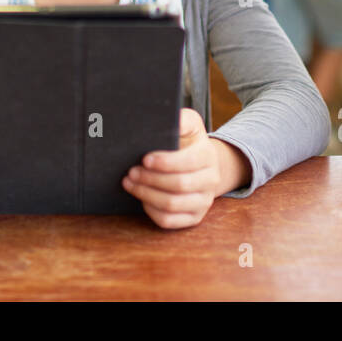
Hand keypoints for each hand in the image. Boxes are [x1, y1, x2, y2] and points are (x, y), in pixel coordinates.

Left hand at [122, 108, 248, 229]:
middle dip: (150, 179)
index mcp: (208, 156)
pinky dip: (151, 211)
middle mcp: (211, 180)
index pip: (188, 162)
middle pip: (179, 185)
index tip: (145, 159)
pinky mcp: (194, 217)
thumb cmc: (188, 142)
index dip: (165, 162)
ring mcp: (204, 201)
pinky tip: (141, 198)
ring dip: (146, 194)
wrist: (203, 164)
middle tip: (131, 171)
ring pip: (172, 205)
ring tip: (130, 183)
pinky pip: (169, 220)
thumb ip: (181, 119)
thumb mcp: (188, 124)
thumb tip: (172, 122)